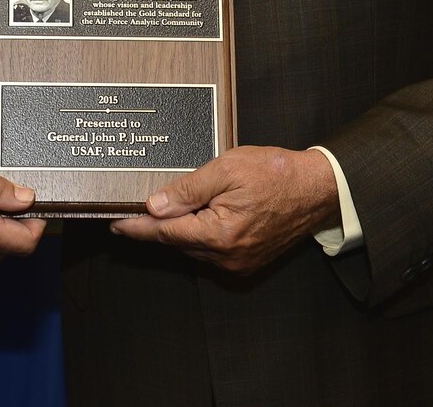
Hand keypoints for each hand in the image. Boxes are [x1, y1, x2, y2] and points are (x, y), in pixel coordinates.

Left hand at [108, 146, 340, 275]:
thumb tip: (155, 205)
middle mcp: (227, 256)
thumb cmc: (276, 173)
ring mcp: (239, 263)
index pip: (166, 232)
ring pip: (194, 248)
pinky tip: (198, 216)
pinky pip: (212, 251)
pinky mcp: (248, 262)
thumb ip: (188, 188)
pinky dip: (199, 235)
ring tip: (169, 207)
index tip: (114, 225)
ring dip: (180, 230)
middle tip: (135, 208)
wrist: (317, 189)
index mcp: (219, 234)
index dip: (138, 228)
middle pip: (178, 242)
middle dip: (158, 226)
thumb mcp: (227, 168)